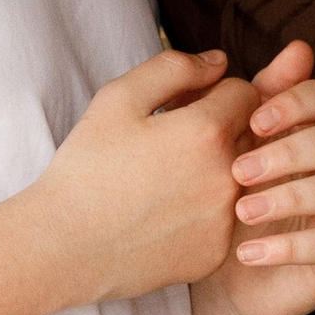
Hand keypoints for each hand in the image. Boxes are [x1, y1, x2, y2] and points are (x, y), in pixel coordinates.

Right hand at [36, 46, 255, 302]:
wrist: (64, 248)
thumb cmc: (87, 167)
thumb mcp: (118, 98)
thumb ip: (174, 68)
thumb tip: (220, 62)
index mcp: (208, 132)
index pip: (246, 93)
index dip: (214, 93)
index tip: (183, 106)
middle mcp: (229, 177)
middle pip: (250, 134)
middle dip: (220, 129)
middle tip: (171, 142)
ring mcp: (226, 220)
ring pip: (243, 178)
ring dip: (217, 170)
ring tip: (167, 178)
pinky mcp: (217, 253)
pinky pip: (226, 219)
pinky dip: (205, 211)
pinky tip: (164, 213)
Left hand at [202, 41, 314, 314]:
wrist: (224, 278)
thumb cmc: (229, 200)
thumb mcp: (233, 146)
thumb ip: (255, 99)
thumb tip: (296, 47)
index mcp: (313, 131)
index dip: (295, 103)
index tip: (255, 121)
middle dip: (288, 153)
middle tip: (238, 172)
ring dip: (286, 197)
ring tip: (240, 212)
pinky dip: (287, 247)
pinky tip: (246, 252)